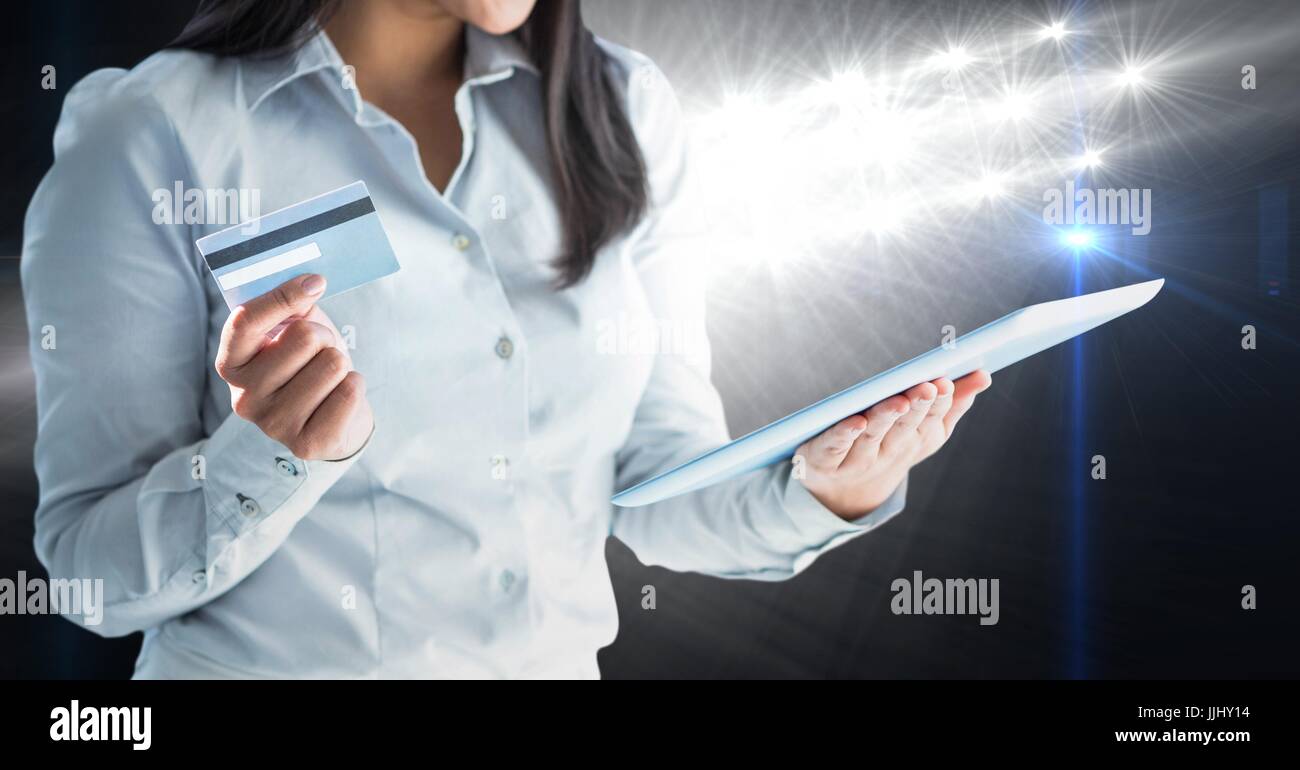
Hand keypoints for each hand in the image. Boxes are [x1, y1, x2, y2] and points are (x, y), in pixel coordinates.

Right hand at [214, 274, 372, 460]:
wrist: (335, 417)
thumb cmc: (311, 366)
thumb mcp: (296, 329)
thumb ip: (293, 305)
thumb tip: (310, 284)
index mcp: (232, 362)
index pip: (246, 320)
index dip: (283, 296)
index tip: (316, 282)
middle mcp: (243, 397)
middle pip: (304, 338)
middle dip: (324, 337)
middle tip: (321, 352)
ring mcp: (273, 424)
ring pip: (331, 364)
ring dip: (340, 364)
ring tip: (329, 379)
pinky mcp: (306, 444)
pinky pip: (348, 393)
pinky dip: (355, 386)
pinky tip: (340, 397)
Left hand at [794, 370, 991, 519]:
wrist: (838, 489)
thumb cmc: (886, 445)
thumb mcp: (922, 430)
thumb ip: (952, 403)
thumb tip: (983, 375)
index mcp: (912, 442)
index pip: (929, 421)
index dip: (939, 404)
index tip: (946, 382)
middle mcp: (887, 452)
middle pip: (904, 429)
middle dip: (918, 408)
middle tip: (929, 387)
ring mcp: (856, 459)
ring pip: (873, 436)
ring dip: (887, 418)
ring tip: (900, 400)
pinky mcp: (824, 458)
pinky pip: (835, 445)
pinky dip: (845, 435)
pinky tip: (856, 421)